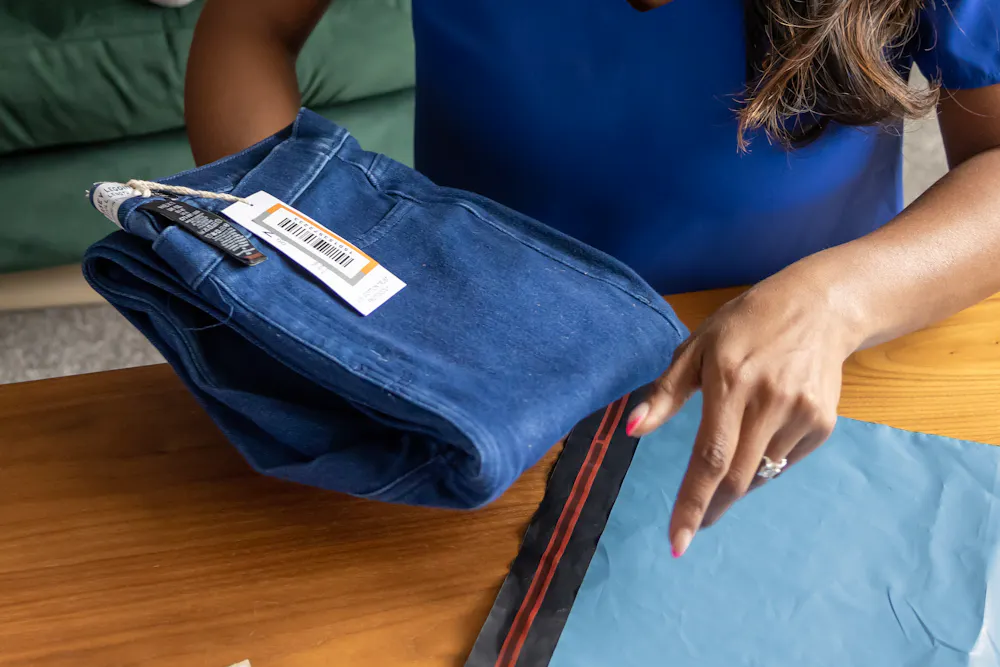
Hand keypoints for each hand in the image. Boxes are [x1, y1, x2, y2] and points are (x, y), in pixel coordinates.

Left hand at [625, 275, 861, 557]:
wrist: (819, 308)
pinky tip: (757, 438)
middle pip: (737, 477)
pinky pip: (784, 461)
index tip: (677, 543)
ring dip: (735, 483)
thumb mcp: (697, 346)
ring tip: (725, 460)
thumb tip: (631, 429)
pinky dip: (762, 465)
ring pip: (761, 473)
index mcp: (730, 383)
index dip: (691, 503)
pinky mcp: (822, 423)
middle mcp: (769, 402)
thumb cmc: (745, 324)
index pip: (708, 457)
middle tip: (692, 526)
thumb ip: (665, 392)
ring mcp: (801, 414)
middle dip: (711, 509)